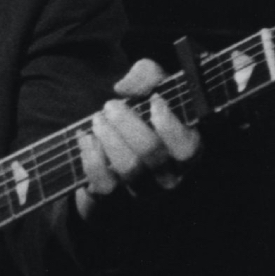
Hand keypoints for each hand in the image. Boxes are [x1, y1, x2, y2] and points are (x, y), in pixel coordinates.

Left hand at [75, 58, 200, 217]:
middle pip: (152, 153)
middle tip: (110, 105)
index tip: (154, 101)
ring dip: (108, 138)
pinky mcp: (114, 200)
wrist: (117, 154)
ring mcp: (142, 191)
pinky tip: (85, 138)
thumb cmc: (144, 117)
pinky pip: (103, 183)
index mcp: (189, 151)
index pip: (187, 147)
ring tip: (97, 120)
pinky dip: (90, 157)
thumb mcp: (154, 90)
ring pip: (128, 168)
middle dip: (127, 123)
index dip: (170, 124)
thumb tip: (124, 86)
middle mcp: (170, 176)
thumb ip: (148, 76)